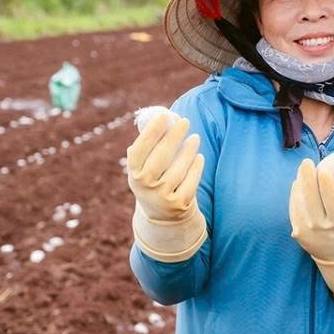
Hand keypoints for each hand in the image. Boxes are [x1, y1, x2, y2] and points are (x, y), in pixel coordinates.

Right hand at [126, 112, 207, 261]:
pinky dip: (196, 167)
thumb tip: (160, 117)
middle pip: (161, 156)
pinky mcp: (179, 205)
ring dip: (188, 150)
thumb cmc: (155, 181)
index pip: (139, 150)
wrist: (163, 217)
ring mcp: (162, 197)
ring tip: (195, 138)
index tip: (163, 116)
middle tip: (185, 121)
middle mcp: (145, 187)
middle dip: (174, 136)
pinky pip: (191, 181)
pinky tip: (199, 157)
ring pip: (178, 168)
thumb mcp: (145, 169)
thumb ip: (148, 147)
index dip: (151, 132)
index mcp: (134, 174)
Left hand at [289, 159, 333, 305]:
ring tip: (302, 170)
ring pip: (299, 204)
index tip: (324, 168)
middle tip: (307, 162)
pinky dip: (295, 196)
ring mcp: (307, 233)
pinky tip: (298, 184)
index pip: (332, 202)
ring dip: (299, 185)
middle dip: (307, 179)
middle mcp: (321, 230)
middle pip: (310, 200)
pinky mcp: (297, 233)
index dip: (327, 185)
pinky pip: (294, 210)